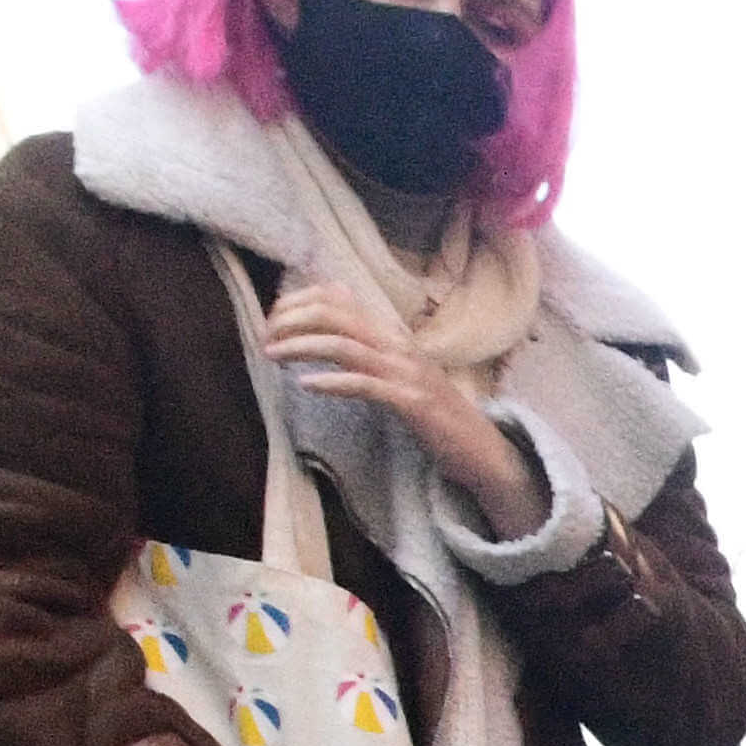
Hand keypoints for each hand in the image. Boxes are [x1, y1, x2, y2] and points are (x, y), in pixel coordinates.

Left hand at [257, 274, 532, 521]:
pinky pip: (364, 384)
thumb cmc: (435, 413)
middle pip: (335, 314)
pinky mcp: (410, 402)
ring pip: (344, 345)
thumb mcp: (399, 370)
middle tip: (265, 337)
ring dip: (301, 346)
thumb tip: (334, 313)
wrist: (480, 448)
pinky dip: (331, 381)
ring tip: (272, 355)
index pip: (338, 297)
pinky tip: (306, 385)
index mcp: (392, 334)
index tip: (273, 320)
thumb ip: (368, 344)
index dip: (298, 302)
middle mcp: (398, 345)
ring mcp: (406, 372)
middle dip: (292, 320)